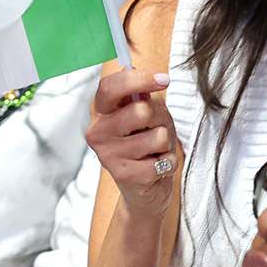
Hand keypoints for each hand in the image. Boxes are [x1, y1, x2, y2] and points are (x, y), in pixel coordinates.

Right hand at [87, 69, 181, 214]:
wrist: (145, 188)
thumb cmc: (146, 143)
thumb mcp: (148, 114)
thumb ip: (145, 97)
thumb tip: (151, 78)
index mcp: (101, 112)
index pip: (110, 87)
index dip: (138, 79)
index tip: (163, 79)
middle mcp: (98, 132)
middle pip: (140, 110)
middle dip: (160, 118)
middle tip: (155, 129)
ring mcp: (109, 155)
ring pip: (157, 136)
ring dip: (165, 143)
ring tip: (155, 150)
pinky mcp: (125, 176)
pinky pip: (164, 160)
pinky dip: (169, 162)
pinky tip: (156, 166)